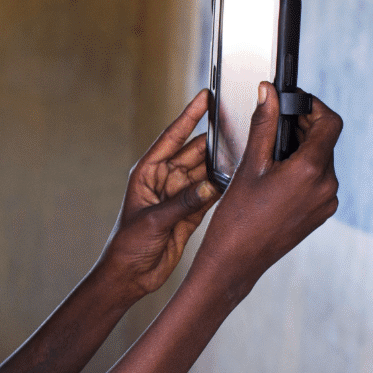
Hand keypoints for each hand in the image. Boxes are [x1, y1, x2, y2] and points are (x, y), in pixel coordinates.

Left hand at [96, 90, 221, 301]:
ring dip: (221, 166)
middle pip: (194, 153)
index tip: (205, 96)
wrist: (130, 276)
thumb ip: (184, 203)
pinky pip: (211, 193)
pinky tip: (239, 179)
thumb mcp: (154, 220)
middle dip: (213, 140)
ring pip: (206, 173)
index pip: (171, 138)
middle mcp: (164, 180)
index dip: (188, 116)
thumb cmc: (127, 245)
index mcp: (147, 173)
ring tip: (245, 151)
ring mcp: (178, 195)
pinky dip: (223, 187)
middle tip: (238, 125)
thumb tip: (212, 186)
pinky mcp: (190, 212)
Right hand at [194, 84, 339, 292]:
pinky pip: (318, 183)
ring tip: (272, 154)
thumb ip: (263, 125)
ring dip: (303, 151)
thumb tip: (269, 94)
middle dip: (304, 129)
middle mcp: (326, 186)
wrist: (235, 261)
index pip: (330, 123)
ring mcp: (326, 202)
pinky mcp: (320, 214)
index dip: (315, 107)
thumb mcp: (248, 165)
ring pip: (322, 162)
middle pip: (326, 142)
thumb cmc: (236, 218)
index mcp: (310, 170)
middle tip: (277, 124)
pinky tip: (276, 178)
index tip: (297, 104)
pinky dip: (302, 172)